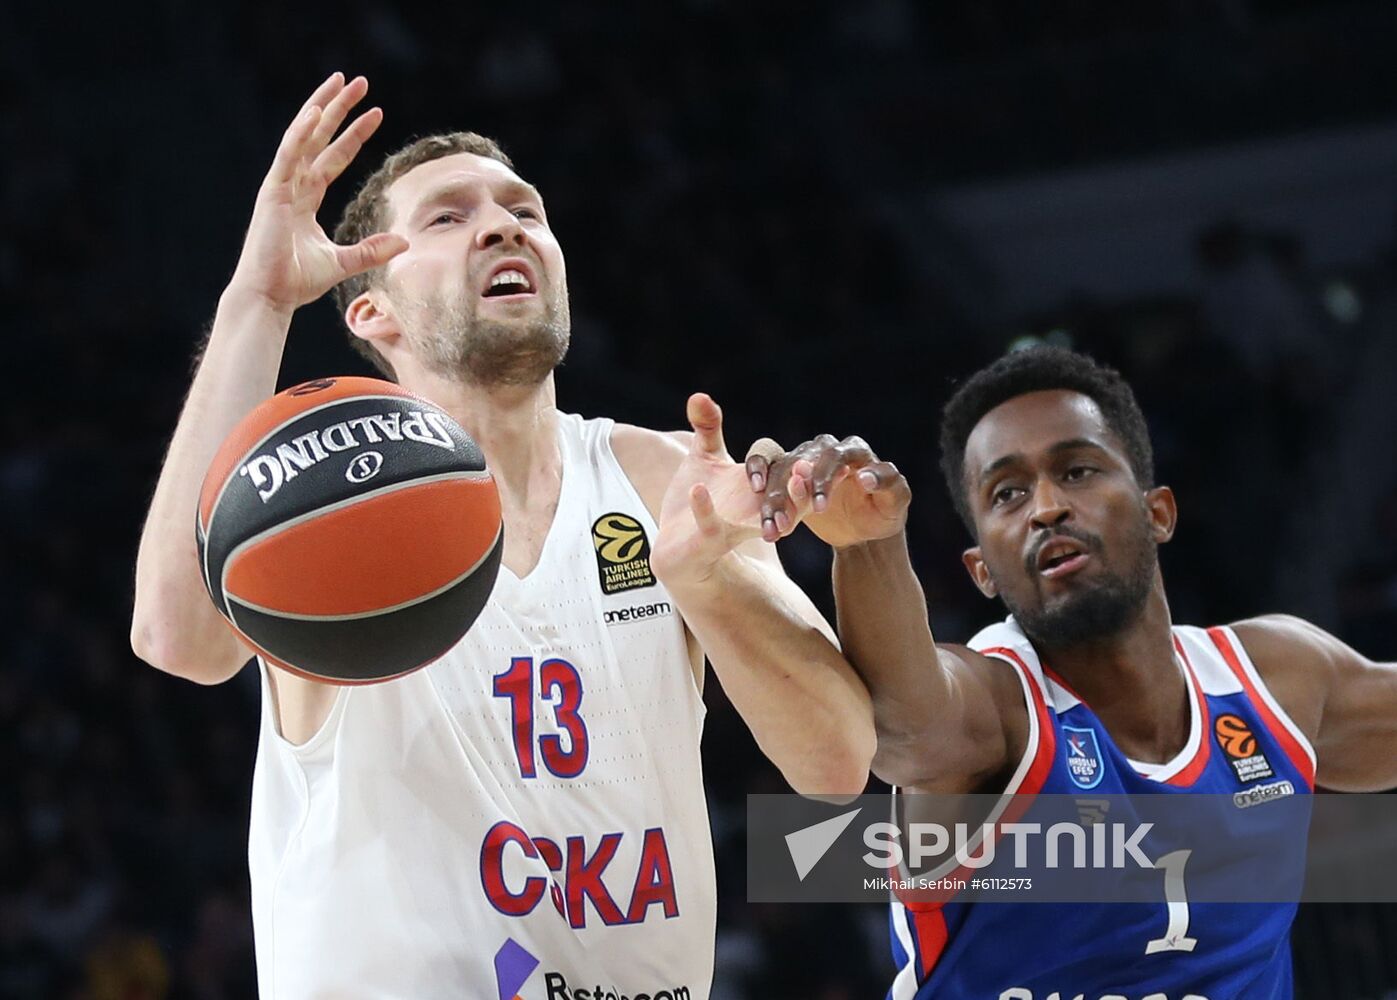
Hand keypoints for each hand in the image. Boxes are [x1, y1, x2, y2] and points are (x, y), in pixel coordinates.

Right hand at [227, 73, 407, 314]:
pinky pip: (288, 156)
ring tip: (341, 82)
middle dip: (338, 108)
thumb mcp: (344, 262)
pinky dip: (300, 134)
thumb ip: (371, 250)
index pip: (333, 157)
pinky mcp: (272, 194)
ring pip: (303, 137)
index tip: (376, 113)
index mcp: (305, 198)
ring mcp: (280, 186)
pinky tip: (316, 113)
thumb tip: (404, 242)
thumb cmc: (297, 281)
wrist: (271, 296)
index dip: (354, 134)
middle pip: (318, 137)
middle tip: (358, 81)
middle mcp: (292, 185)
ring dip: (322, 107)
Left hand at [652, 394, 807, 589]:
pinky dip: (705, 509)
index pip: (776, 467)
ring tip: (763, 487)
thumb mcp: (704, 458)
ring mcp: (733, 527)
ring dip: (774, 506)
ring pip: (764, 520)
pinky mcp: (709, 540)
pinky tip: (697, 489)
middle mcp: (753, 509)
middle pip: (788, 497)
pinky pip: (711, 527)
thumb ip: (707, 427)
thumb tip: (699, 395)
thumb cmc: (695, 498)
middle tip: (806, 471)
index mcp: (757, 486)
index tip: (766, 463)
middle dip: (800, 486)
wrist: (672, 544)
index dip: (768, 461)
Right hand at [747, 434, 909, 548]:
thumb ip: (889, 484)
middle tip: (786, 524)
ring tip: (771, 528)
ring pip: (781, 469)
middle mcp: (826, 449)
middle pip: (801, 460)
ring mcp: (804, 460)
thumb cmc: (883, 513)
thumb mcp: (897, 502)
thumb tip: (865, 476)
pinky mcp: (787, 474)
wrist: (864, 530)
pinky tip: (755, 495)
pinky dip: (759, 480)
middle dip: (791, 492)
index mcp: (854, 450)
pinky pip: (767, 470)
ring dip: (773, 499)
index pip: (834, 456)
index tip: (819, 509)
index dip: (824, 479)